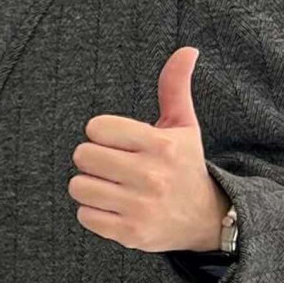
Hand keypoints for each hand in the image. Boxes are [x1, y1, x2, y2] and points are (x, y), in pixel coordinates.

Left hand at [69, 47, 227, 253]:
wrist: (204, 219)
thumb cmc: (184, 165)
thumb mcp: (184, 126)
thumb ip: (175, 86)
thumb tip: (187, 49)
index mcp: (160, 145)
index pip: (97, 128)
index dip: (102, 132)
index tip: (117, 141)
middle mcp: (151, 176)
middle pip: (83, 156)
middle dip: (93, 158)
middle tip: (113, 165)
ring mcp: (140, 207)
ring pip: (79, 186)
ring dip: (90, 185)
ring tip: (112, 186)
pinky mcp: (131, 233)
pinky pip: (84, 215)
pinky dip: (93, 211)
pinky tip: (114, 206)